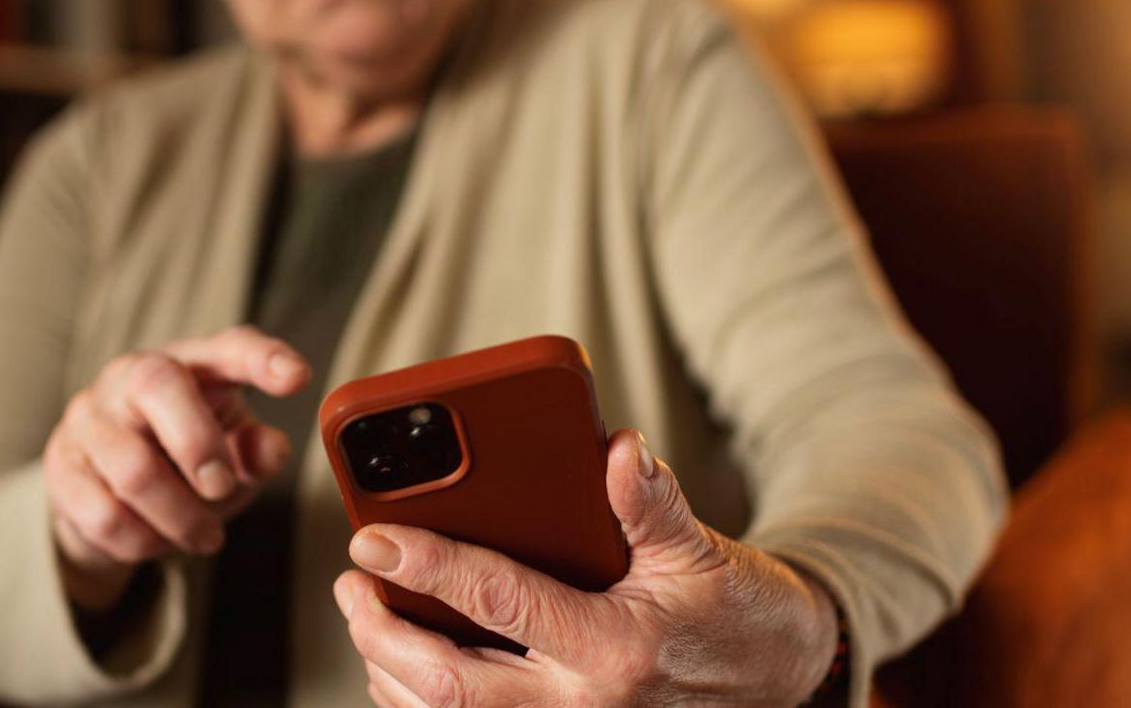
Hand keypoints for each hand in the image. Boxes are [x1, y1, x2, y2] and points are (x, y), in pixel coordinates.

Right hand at [43, 325, 308, 611]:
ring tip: (204, 536)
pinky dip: (142, 541)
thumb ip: (256, 451)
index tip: (297, 377)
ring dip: (179, 517)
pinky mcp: (61, 465)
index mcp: (191, 364)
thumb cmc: (187, 464)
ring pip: (132, 468)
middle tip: (222, 488)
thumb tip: (271, 448)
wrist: (110, 494)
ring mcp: (89, 416)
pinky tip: (158, 540)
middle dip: (197, 444)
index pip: (229, 346)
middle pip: (157, 385)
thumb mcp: (233, 456)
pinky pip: (103, 513)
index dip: (263, 358)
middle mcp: (131, 376)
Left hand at [333, 429, 839, 706]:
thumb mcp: (702, 550)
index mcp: (614, 648)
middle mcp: (583, 704)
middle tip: (352, 583)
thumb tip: (619, 449)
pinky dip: (426, 704)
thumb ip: (652, 503)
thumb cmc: (734, 610)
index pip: (497, 603)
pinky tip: (405, 665)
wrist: (779, 678)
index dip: (427, 565)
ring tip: (368, 617)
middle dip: (382, 634)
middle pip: (449, 686)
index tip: (371, 539)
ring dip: (393, 674)